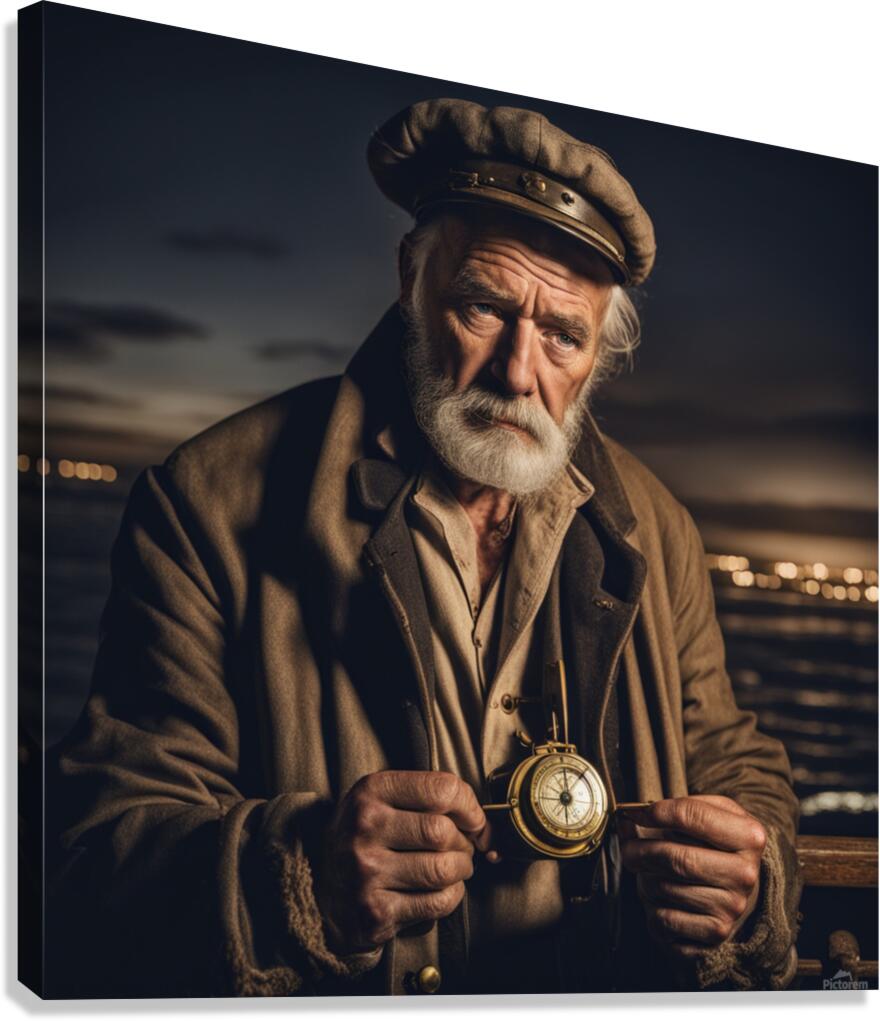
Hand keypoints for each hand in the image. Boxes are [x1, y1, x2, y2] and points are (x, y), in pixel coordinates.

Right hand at [312, 770, 491, 955]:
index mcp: (371, 791)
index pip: (441, 789)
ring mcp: (367, 871)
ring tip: (453, 867)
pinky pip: (437, 902)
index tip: (473, 819)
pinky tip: (441, 889)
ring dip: (460, 870)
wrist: (321, 888)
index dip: (469, 806)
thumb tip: (483, 823)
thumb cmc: (364, 838)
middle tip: (460, 847)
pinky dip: (451, 896)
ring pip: (444, 869)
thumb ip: (427, 796)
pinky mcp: (376, 911)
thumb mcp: (382, 800)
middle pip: (444, 831)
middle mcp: (365, 827)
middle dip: (464, 842)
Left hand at [618, 795, 765, 960]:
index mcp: (749, 836)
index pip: (692, 815)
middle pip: (676, 858)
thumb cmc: (716, 846)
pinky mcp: (715, 933)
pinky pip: (663, 919)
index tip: (634, 813)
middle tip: (627, 847)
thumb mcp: (712, 815)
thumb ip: (675, 808)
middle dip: (640, 850)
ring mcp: (732, 907)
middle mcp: (745, 874)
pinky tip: (659, 898)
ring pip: (664, 888)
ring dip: (644, 878)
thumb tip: (629, 816)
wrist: (739, 892)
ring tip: (649, 872)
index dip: (656, 812)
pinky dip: (651, 907)